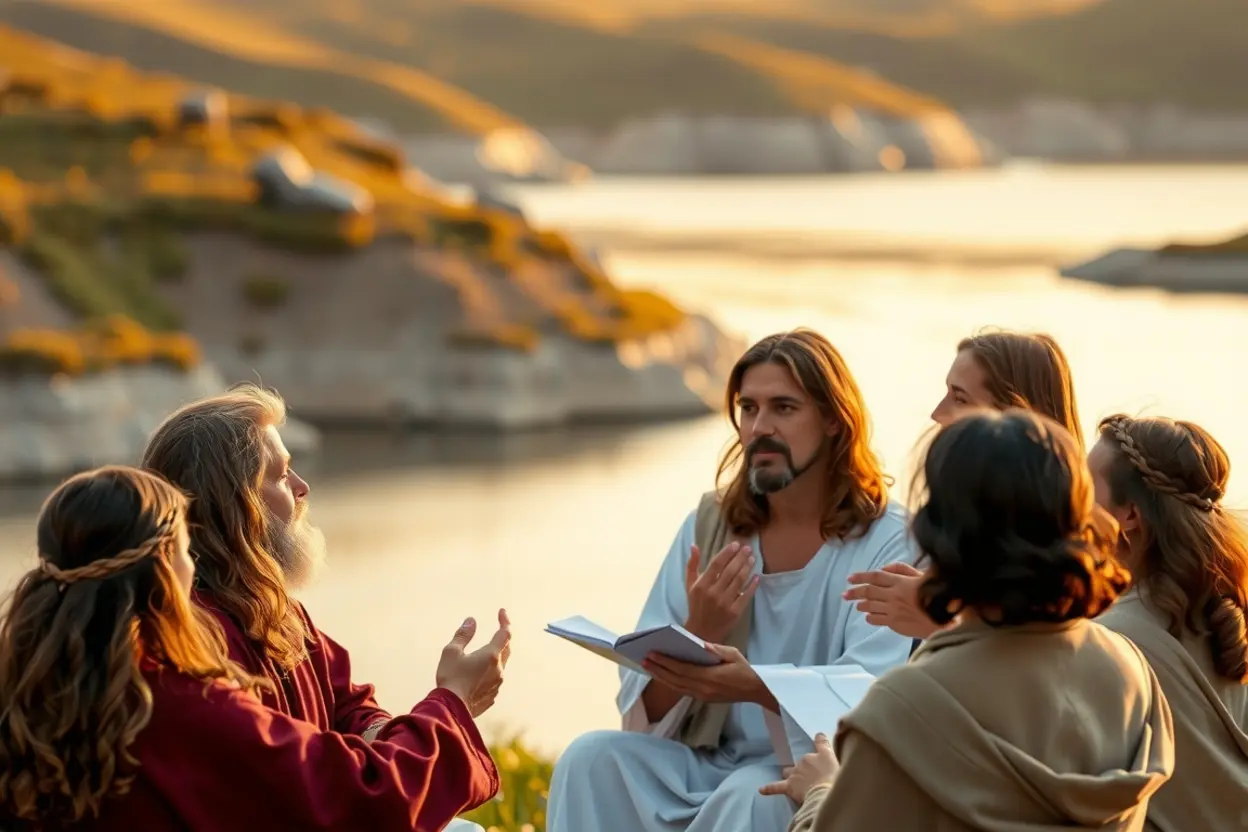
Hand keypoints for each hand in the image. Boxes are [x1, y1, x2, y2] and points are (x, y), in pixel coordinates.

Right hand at [436, 609, 510, 716]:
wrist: (451, 710)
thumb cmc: (450, 678)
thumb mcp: (452, 652)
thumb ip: (463, 635)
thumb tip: (471, 621)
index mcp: (491, 655)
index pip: (505, 633)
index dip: (505, 621)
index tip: (502, 612)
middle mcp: (498, 669)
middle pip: (506, 649)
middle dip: (502, 638)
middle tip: (498, 629)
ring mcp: (497, 684)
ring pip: (500, 666)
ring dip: (494, 657)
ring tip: (483, 654)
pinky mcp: (492, 696)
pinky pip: (494, 680)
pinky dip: (489, 673)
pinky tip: (477, 675)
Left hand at [642, 643, 772, 708]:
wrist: (756, 690)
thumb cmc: (745, 669)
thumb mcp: (733, 654)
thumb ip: (716, 649)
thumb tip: (699, 643)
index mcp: (710, 677)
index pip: (682, 669)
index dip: (666, 662)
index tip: (652, 654)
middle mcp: (703, 689)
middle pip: (675, 679)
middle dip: (658, 669)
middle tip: (643, 658)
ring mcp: (702, 695)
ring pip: (676, 687)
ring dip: (661, 677)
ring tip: (648, 666)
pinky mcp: (703, 698)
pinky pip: (682, 690)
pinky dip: (670, 682)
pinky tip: (662, 676)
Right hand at [684, 541, 758, 642]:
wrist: (701, 631)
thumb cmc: (696, 604)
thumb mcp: (690, 584)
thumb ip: (692, 564)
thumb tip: (694, 545)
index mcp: (702, 585)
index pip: (716, 564)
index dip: (727, 553)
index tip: (736, 544)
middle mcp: (713, 593)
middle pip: (730, 571)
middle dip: (740, 557)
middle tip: (748, 548)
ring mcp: (725, 603)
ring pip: (739, 581)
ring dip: (747, 568)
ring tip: (752, 558)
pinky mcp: (734, 612)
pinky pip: (746, 595)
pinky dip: (752, 585)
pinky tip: (756, 576)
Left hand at [759, 733, 839, 802]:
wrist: (826, 792)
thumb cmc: (835, 777)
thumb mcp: (835, 759)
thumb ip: (826, 746)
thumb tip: (819, 734)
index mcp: (816, 755)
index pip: (817, 748)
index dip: (818, 749)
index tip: (819, 745)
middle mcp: (803, 762)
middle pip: (801, 763)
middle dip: (804, 768)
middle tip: (812, 777)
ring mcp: (795, 774)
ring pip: (789, 772)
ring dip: (791, 775)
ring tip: (795, 781)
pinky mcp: (789, 787)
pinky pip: (776, 787)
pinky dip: (769, 788)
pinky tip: (761, 790)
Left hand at [843, 562, 943, 639]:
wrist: (946, 620)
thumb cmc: (938, 595)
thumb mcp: (923, 575)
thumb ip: (902, 569)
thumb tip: (885, 568)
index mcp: (901, 582)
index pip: (876, 577)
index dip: (861, 576)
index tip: (850, 578)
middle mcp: (894, 595)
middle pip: (868, 591)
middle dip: (854, 592)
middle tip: (845, 594)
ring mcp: (893, 610)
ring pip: (870, 606)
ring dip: (861, 605)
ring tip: (857, 605)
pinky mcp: (895, 624)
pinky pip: (877, 620)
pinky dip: (870, 617)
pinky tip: (869, 616)